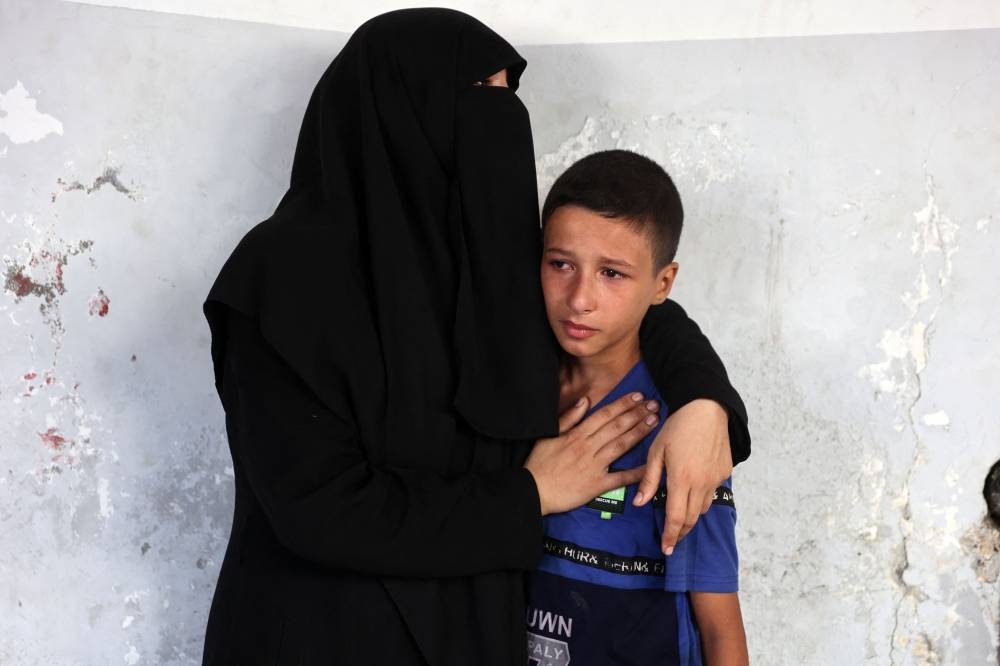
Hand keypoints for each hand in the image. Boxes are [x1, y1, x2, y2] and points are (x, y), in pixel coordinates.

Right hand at [525, 392, 659, 514]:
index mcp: (577, 435)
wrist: (533, 491)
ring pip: (621, 445)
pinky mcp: (597, 485)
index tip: (637, 396)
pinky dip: (636, 472)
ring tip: (654, 422)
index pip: (604, 415)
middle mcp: (588, 448)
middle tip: (654, 404)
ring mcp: (594, 466)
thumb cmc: (539, 463)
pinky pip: (620, 478)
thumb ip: (568, 418)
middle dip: (637, 414)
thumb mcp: (548, 435)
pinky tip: (650, 463)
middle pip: (617, 427)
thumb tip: (585, 401)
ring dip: (639, 432)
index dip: (622, 404)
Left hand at [632, 399, 730, 553]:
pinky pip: (712, 493)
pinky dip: (701, 498)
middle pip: (691, 518)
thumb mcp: (656, 450)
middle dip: (681, 531)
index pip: (676, 517)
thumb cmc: (677, 426)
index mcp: (681, 479)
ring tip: (679, 515)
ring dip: (691, 515)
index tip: (666, 548)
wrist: (707, 408)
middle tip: (672, 538)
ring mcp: (716, 478)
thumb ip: (649, 479)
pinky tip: (692, 491)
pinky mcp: (725, 472)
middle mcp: (701, 483)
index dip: (671, 536)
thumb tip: (640, 503)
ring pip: (703, 508)